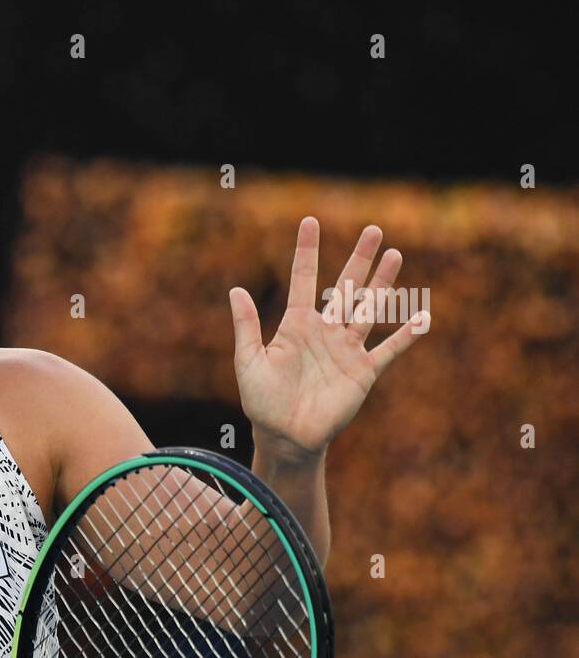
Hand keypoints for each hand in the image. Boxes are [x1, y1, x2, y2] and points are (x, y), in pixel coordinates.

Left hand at [229, 217, 426, 462]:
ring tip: (395, 255)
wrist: (285, 435)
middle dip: (359, 259)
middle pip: (345, 287)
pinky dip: (405, 335)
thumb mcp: (249, 361)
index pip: (303, 279)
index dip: (307, 251)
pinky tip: (422, 316)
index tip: (309, 221)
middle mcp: (325, 331)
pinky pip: (388, 349)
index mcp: (296, 325)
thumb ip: (246, 326)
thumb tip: (236, 290)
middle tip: (374, 229)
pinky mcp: (363, 371)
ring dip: (383, 284)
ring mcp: (346, 350)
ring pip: (369, 308)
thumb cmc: (262, 401)